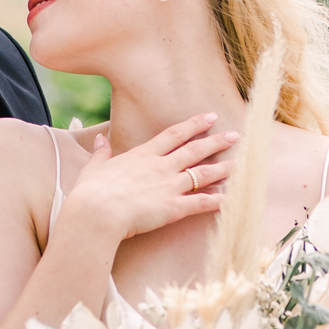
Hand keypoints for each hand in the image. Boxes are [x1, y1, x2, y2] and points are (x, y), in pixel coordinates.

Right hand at [64, 113, 237, 241]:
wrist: (97, 212)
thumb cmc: (90, 192)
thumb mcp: (94, 167)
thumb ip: (102, 153)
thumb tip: (102, 140)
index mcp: (142, 155)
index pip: (173, 135)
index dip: (193, 125)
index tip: (209, 117)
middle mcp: (160, 167)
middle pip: (194, 150)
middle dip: (216, 142)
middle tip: (234, 135)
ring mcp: (169, 186)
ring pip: (202, 174)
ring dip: (222, 169)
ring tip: (238, 164)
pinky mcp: (173, 208)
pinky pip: (200, 203)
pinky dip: (217, 201)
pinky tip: (231, 200)